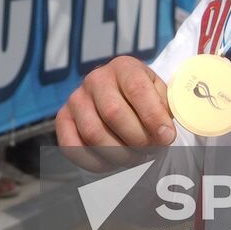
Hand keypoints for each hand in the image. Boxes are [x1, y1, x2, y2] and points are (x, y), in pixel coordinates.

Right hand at [55, 56, 175, 170]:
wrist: (121, 100)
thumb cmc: (146, 101)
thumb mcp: (161, 96)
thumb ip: (167, 109)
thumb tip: (165, 133)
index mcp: (124, 67)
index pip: (137, 89)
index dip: (153, 116)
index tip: (167, 137)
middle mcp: (96, 79)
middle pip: (113, 113)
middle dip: (137, 139)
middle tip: (151, 150)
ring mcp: (76, 99)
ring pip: (94, 133)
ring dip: (119, 154)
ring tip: (135, 157)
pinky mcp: (63, 119)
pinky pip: (73, 147)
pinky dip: (96, 162)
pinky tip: (113, 162)